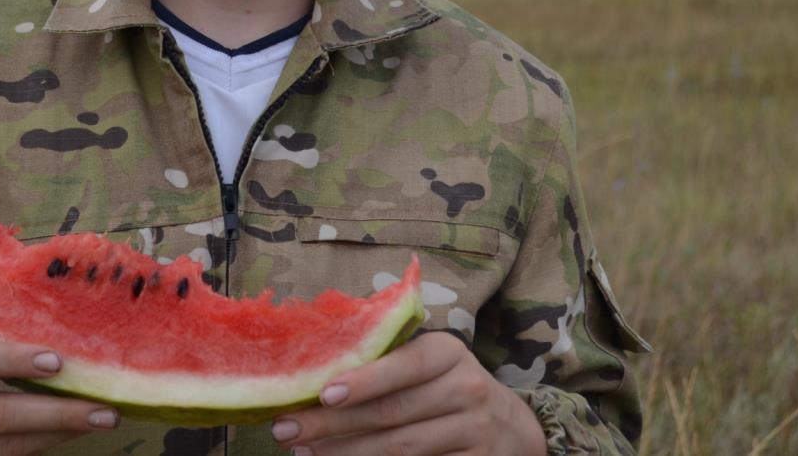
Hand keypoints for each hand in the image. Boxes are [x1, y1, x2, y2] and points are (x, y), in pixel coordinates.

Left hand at [268, 332, 546, 454]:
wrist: (510, 428)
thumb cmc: (447, 385)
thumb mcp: (431, 361)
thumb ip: (387, 358)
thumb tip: (316, 363)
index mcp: (449, 352)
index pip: (404, 365)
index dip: (364, 381)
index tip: (323, 393)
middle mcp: (466, 389)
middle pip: (392, 412)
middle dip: (334, 423)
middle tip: (287, 429)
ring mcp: (473, 431)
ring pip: (400, 448)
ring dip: (346, 453)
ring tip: (305, 452)